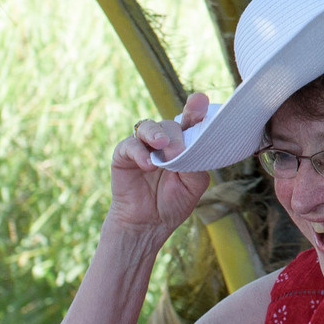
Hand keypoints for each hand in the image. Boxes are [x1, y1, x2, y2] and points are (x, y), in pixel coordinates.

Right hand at [107, 94, 212, 235]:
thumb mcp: (194, 184)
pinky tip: (147, 165)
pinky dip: (139, 152)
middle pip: (171, 124)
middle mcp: (164, 141)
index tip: (199, 100)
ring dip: (156, 133)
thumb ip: (194, 162)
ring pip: (148, 127)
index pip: (191, 122)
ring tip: (161, 145)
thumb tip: (183, 148)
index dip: (195, 109)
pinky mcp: (123, 155)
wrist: (149, 224)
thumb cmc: (173, 202)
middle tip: (179, 152)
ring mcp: (143, 146)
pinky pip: (130, 145)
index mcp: (185, 145)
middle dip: (177, 136)